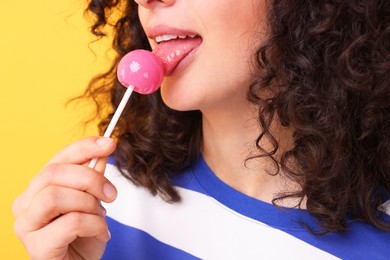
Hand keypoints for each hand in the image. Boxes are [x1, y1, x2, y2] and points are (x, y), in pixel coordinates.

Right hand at [12, 137, 116, 259]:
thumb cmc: (83, 236)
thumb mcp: (92, 201)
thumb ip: (93, 178)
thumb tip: (102, 152)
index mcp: (37, 189)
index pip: (58, 159)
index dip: (84, 147)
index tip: (109, 143)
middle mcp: (25, 204)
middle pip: (54, 173)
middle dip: (90, 179)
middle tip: (111, 193)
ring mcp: (27, 226)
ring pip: (56, 196)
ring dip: (89, 204)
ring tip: (100, 216)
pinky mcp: (37, 247)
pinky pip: (71, 222)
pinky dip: (94, 224)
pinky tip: (100, 232)